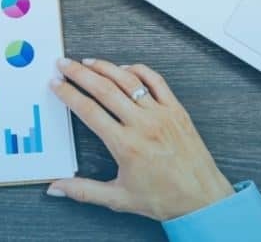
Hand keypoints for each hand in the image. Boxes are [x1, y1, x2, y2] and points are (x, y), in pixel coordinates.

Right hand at [47, 58, 233, 220]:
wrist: (203, 199)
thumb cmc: (165, 198)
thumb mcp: (118, 198)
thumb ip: (83, 191)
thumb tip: (57, 187)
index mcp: (126, 145)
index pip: (88, 111)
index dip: (69, 94)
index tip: (57, 85)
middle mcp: (143, 125)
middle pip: (104, 89)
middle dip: (79, 73)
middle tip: (64, 64)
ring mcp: (161, 114)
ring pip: (128, 81)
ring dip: (105, 67)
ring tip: (88, 61)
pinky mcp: (176, 110)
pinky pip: (156, 81)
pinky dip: (138, 70)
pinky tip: (125, 68)